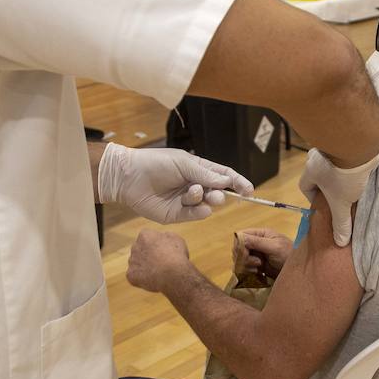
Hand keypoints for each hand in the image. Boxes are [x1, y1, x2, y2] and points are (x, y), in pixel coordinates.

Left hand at [96, 144, 253, 223]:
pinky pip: (195, 215)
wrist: (129, 177)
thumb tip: (226, 182)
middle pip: (218, 193)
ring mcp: (186, 201)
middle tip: (216, 193)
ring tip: (192, 192)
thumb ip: (205, 174)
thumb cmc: (156, 163)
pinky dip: (197, 210)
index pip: (223, 176)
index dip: (237, 182)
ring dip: (205, 199)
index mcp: (198, 169)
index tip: (249, 190)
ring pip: (208, 204)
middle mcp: (194, 186)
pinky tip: (190, 203)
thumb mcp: (184, 163)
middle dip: (220, 193)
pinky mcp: (177, 215)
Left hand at [127, 229, 194, 293]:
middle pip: (139, 250)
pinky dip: (142, 279)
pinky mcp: (131, 275)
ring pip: (136, 263)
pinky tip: (152, 279)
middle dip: (147, 254)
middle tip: (159, 262)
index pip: (146, 237)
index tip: (162, 250)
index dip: (155, 244)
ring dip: (144, 266)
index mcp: (145, 235)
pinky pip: (135, 276)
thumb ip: (165, 236)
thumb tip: (162, 237)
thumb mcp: (176, 238)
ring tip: (157, 272)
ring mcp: (131, 261)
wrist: (173, 274)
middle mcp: (135, 246)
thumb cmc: (176, 255)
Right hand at [237, 228, 292, 279]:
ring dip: (245, 265)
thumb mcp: (274, 247)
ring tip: (258, 267)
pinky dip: (247, 271)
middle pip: (237, 248)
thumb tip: (240, 237)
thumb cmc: (289, 255)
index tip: (245, 252)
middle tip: (256, 262)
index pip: (241, 235)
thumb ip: (258, 242)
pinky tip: (257, 273)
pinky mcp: (255, 266)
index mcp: (260, 234)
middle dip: (243, 256)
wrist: (297, 271)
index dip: (239, 244)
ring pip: (239, 259)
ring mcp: (255, 255)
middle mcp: (256, 243)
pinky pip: (243, 268)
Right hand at [298, 146, 378, 246]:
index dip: (315, 198)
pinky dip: (351, 164)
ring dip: (341, 174)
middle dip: (330, 187)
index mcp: (310, 171)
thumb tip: (340, 242)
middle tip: (341, 196)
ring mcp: (330, 146)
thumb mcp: (343, 203)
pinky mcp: (346, 141)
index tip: (327, 205)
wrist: (360, 145)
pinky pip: (345, 156)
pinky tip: (361, 171)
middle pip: (319, 176)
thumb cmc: (345, 176)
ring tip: (353, 185)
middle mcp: (316, 156)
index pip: (305, 187)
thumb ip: (341, 222)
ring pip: (333, 165)